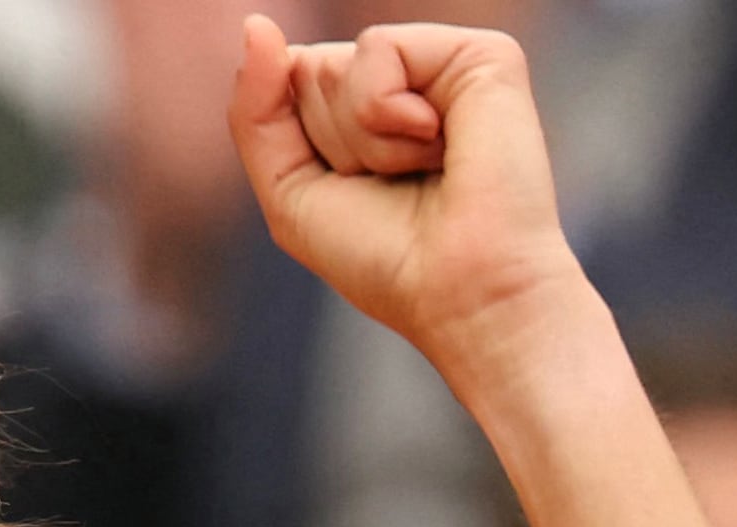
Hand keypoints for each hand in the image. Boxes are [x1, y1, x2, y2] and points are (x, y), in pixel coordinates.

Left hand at [226, 17, 596, 393]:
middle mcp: (405, 81)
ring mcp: (443, 64)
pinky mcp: (480, 53)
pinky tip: (437, 141)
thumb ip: (256, 109)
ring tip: (420, 165)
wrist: (457, 290)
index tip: (350, 189)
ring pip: (334, 62)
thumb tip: (256, 25)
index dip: (298, 145)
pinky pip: (378, 48)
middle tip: (390, 182)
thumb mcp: (289, 188)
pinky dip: (385, 110)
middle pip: (306, 70)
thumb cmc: (382, 255)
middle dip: (329, 139)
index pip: (284, 84)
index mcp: (364, 110)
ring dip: (358, 135)